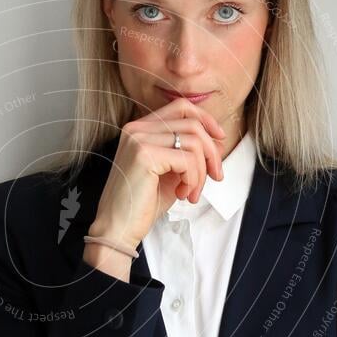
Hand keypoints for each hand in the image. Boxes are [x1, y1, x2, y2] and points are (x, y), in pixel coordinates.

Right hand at [88, 97, 225, 249]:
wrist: (117, 228)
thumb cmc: (142, 204)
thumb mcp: (171, 173)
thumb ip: (190, 154)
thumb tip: (218, 141)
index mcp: (140, 128)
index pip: (181, 107)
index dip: (206, 120)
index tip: (220, 140)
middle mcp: (136, 129)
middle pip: (192, 124)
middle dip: (211, 153)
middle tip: (214, 177)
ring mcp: (139, 140)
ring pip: (193, 142)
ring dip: (201, 172)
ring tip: (191, 192)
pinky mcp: (144, 156)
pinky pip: (187, 160)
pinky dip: (193, 179)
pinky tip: (182, 193)